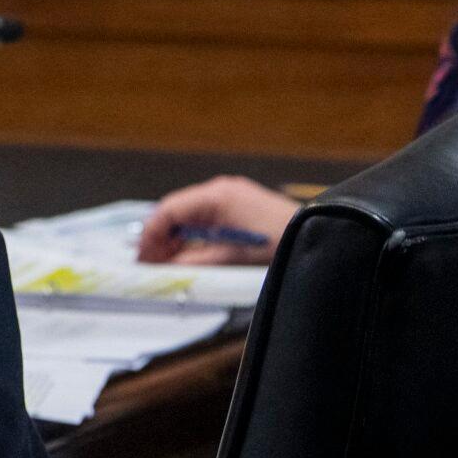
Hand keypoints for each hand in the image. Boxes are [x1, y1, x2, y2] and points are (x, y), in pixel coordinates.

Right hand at [135, 176, 299, 263]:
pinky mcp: (238, 202)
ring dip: (177, 237)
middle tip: (151, 263)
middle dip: (161, 237)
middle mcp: (220, 189)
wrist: (315, 233)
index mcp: (216, 196)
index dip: (152, 233)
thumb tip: (165, 268)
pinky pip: (205, 217)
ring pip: (189, 214)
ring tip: (168, 262)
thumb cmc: (277, 243)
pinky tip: (191, 253)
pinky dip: (194, 234)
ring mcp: (230, 194)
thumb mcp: (233, 256)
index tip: (142, 256)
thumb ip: (196, 261)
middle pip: (177, 210)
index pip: (170, 210)